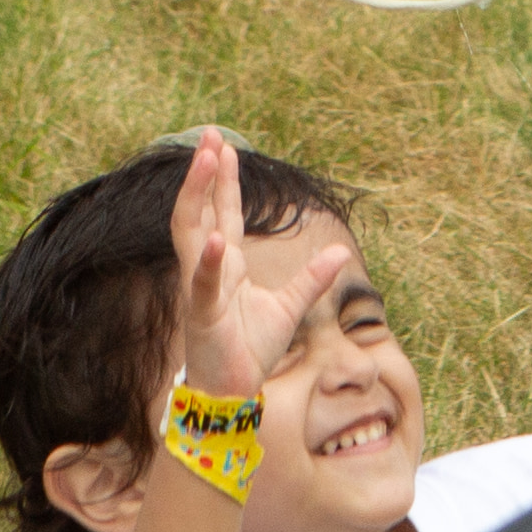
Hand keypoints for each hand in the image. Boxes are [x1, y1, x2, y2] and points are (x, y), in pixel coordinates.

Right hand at [167, 122, 352, 400]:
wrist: (232, 394)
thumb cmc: (251, 350)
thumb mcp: (289, 307)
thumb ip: (311, 279)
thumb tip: (338, 251)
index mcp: (227, 267)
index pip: (222, 213)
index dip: (222, 181)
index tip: (223, 147)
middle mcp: (209, 271)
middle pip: (200, 212)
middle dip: (203, 174)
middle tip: (208, 137)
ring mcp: (202, 290)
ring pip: (192, 234)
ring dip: (197, 197)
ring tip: (206, 163)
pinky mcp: (204, 315)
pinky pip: (204, 284)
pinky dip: (209, 261)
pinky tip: (217, 238)